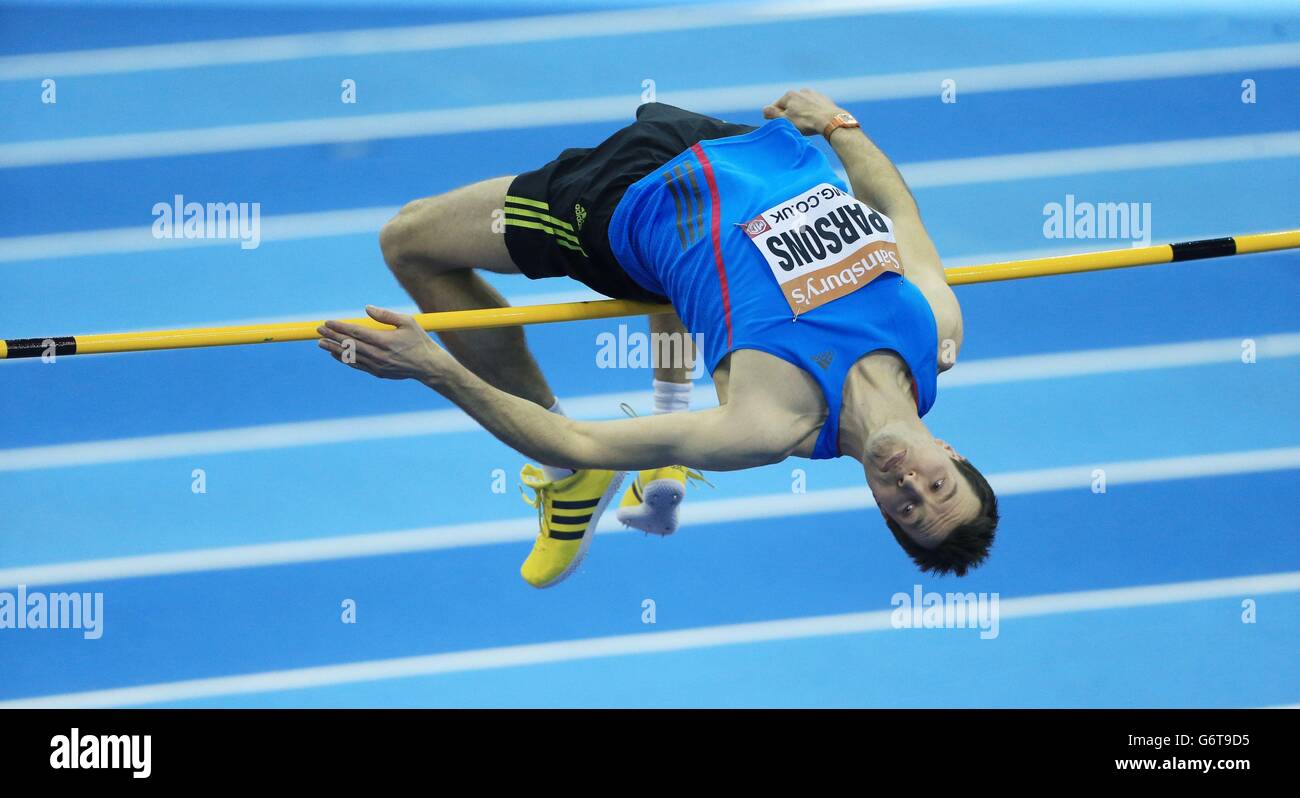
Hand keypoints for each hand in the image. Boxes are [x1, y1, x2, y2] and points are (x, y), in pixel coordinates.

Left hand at [317, 305, 448, 380]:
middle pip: (349, 344)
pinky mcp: (378, 372)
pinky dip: (344, 360)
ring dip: (334, 349)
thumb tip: (367, 308)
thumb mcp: (408, 322)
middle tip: (318, 330)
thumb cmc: (419, 341)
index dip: (340, 327)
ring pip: (350, 356)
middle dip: (332, 336)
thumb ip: (386, 315)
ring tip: (320, 343)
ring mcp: (377, 365)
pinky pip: (357, 366)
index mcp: (385, 341)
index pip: (356, 332)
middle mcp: (379, 355)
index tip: (328, 322)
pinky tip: (335, 354)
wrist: (429, 366)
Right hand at [762, 89, 843, 136]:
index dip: (775, 116)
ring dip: (801, 112)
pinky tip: (814, 120)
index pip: (776, 106)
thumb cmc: (806, 122)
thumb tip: (764, 109)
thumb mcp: (786, 120)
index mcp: (789, 95)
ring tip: (805, 123)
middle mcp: (800, 91)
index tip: (779, 124)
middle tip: (793, 125)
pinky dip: (812, 111)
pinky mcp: (823, 99)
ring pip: (802, 105)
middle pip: (789, 104)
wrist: (829, 120)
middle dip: (789, 114)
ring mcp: (813, 94)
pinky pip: (813, 106)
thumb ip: (773, 114)